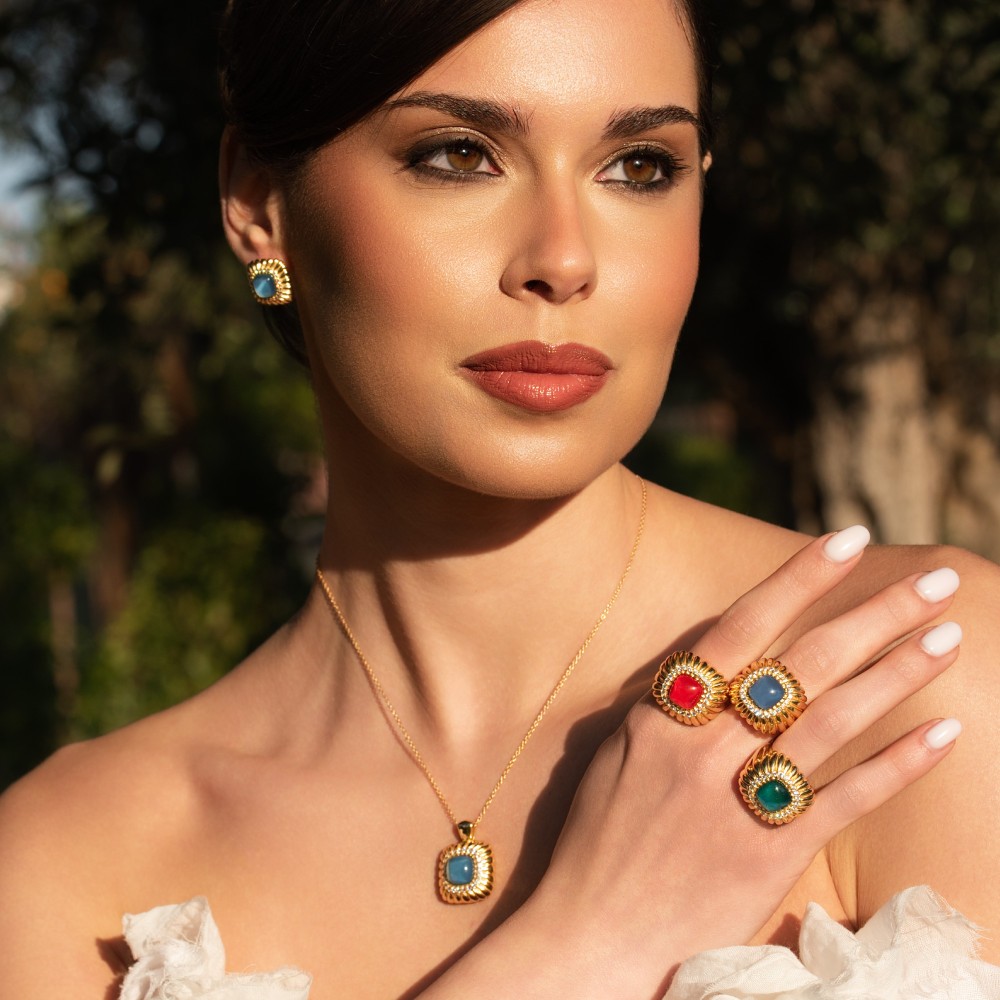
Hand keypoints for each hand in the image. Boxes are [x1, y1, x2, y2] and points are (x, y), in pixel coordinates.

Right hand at [524, 527, 960, 997]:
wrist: (589, 938)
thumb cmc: (595, 844)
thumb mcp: (616, 757)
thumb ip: (664, 710)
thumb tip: (711, 667)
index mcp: (660, 716)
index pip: (739, 627)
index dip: (796, 578)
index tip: (847, 539)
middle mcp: (701, 749)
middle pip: (802, 665)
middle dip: (874, 614)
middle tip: (936, 578)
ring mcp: (736, 801)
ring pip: (832, 721)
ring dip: (896, 673)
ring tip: (948, 635)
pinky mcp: (770, 857)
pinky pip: (845, 801)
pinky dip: (896, 764)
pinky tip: (943, 733)